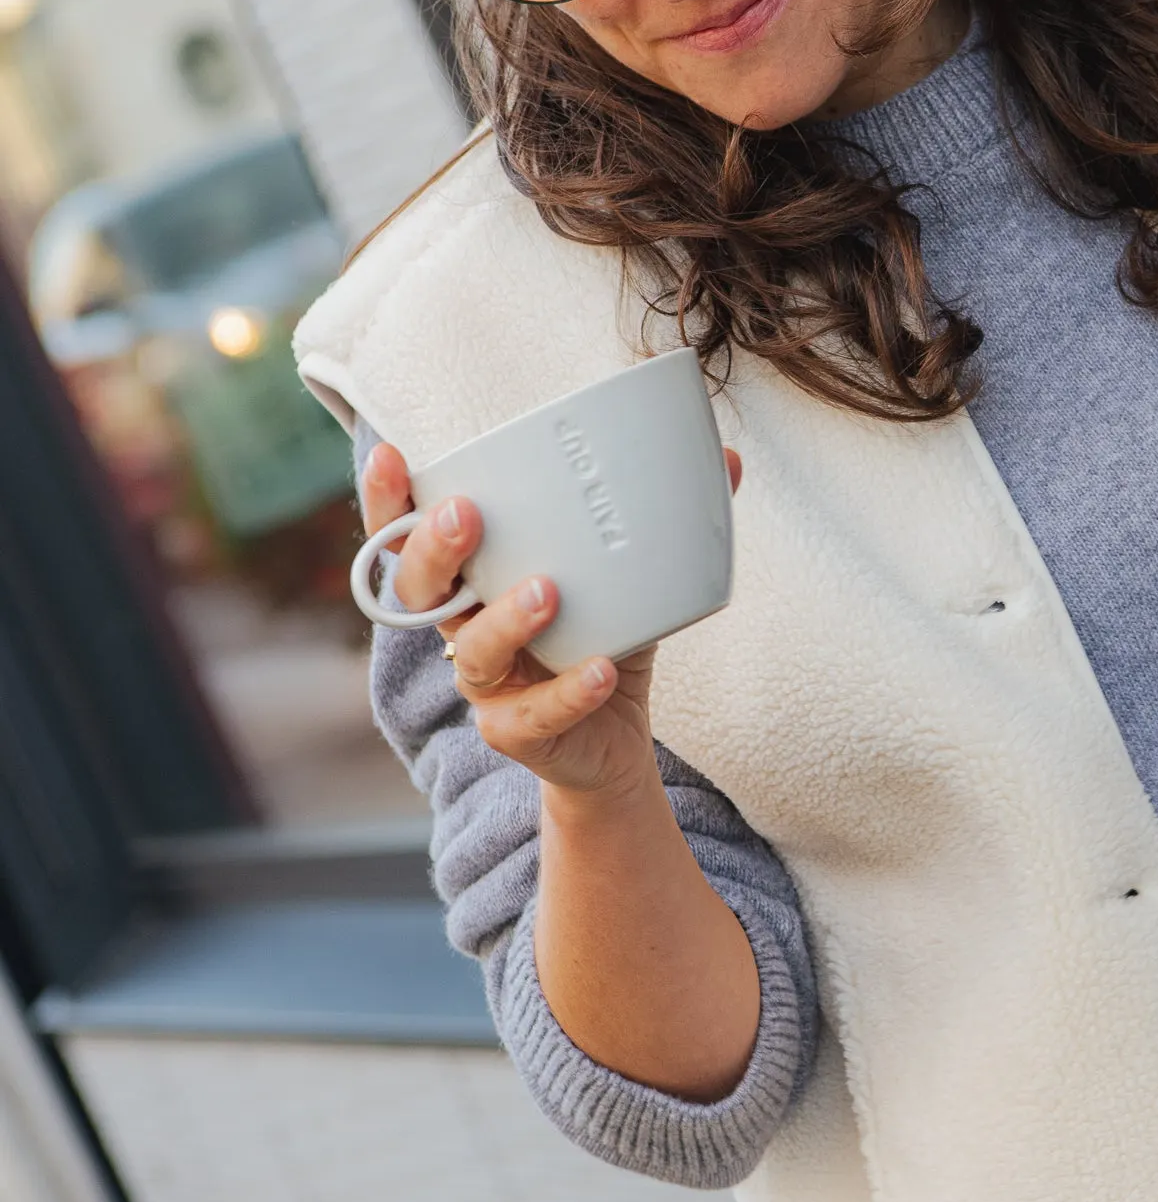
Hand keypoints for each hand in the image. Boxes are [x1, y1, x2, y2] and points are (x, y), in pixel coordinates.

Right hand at [358, 441, 741, 806]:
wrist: (617, 745)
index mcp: (473, 581)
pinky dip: (571, 691)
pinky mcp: (517, 733)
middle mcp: (464, 629)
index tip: (389, 455)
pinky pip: (536, 714)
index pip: (409, 536)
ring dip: (506, 619)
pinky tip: (602, 670)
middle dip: (434, 549)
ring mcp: (487, 686)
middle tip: (467, 515)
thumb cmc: (602, 644)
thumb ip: (662, 525)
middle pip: (418, 589)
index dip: (387, 499)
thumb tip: (726, 459)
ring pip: (473, 651)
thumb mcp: (626, 581)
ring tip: (548, 591)